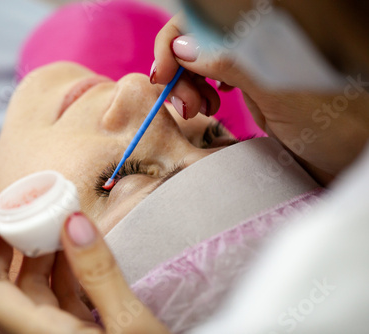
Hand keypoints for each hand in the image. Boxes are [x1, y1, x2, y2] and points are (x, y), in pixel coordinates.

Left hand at [0, 202, 169, 333]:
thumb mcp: (130, 325)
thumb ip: (99, 273)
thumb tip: (73, 220)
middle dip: (6, 242)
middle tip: (22, 204)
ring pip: (27, 291)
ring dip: (36, 252)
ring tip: (53, 216)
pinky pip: (52, 299)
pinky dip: (58, 269)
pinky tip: (73, 247)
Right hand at [152, 13, 368, 183]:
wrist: (353, 158)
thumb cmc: (335, 126)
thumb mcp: (280, 93)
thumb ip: (233, 63)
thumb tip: (182, 47)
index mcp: (271, 28)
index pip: (203, 15)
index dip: (174, 41)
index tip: (163, 77)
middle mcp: (258, 37)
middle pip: (195, 36)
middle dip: (180, 69)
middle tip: (187, 107)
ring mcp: (253, 59)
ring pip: (199, 57)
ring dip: (188, 82)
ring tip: (202, 110)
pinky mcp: (250, 80)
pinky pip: (211, 75)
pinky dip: (201, 90)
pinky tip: (210, 105)